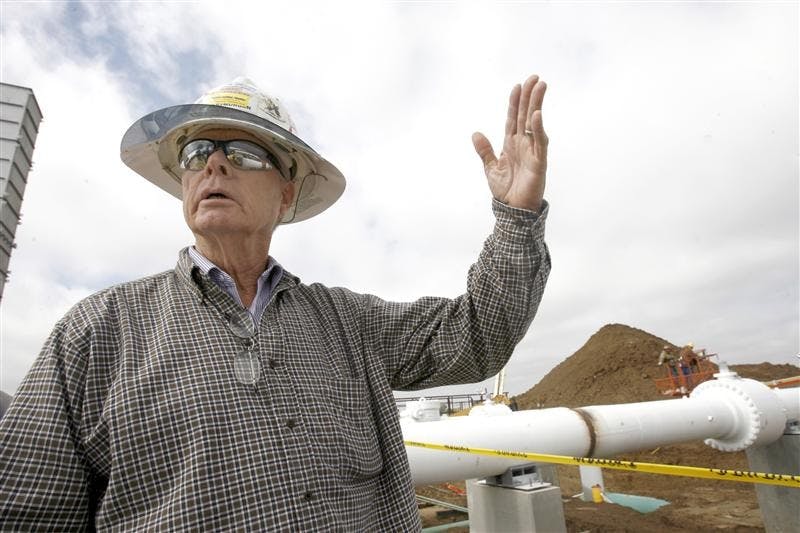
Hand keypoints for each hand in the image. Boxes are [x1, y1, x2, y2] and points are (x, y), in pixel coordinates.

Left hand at [472, 75, 548, 211]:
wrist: (514, 210)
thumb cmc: (506, 190)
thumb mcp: (491, 168)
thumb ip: (485, 150)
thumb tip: (475, 133)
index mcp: (511, 143)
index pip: (513, 118)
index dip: (515, 102)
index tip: (518, 85)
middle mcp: (523, 143)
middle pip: (526, 115)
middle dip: (530, 96)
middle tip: (535, 77)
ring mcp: (533, 151)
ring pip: (535, 123)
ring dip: (537, 105)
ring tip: (540, 87)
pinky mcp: (540, 161)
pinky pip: (540, 142)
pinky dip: (538, 129)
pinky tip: (537, 115)